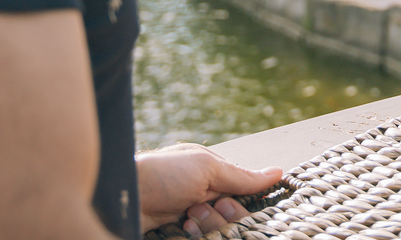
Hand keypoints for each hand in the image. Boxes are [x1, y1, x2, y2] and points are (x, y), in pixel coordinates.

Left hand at [136, 144, 283, 235]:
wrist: (124, 196)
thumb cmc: (163, 174)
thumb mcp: (206, 169)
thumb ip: (241, 176)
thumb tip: (277, 172)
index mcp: (212, 172)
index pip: (243, 192)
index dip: (239, 203)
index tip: (224, 204)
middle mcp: (203, 193)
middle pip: (232, 214)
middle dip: (219, 215)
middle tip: (198, 208)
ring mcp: (190, 213)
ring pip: (218, 229)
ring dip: (205, 225)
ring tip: (185, 218)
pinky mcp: (179, 231)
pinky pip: (202, 237)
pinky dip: (195, 235)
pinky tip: (180, 228)